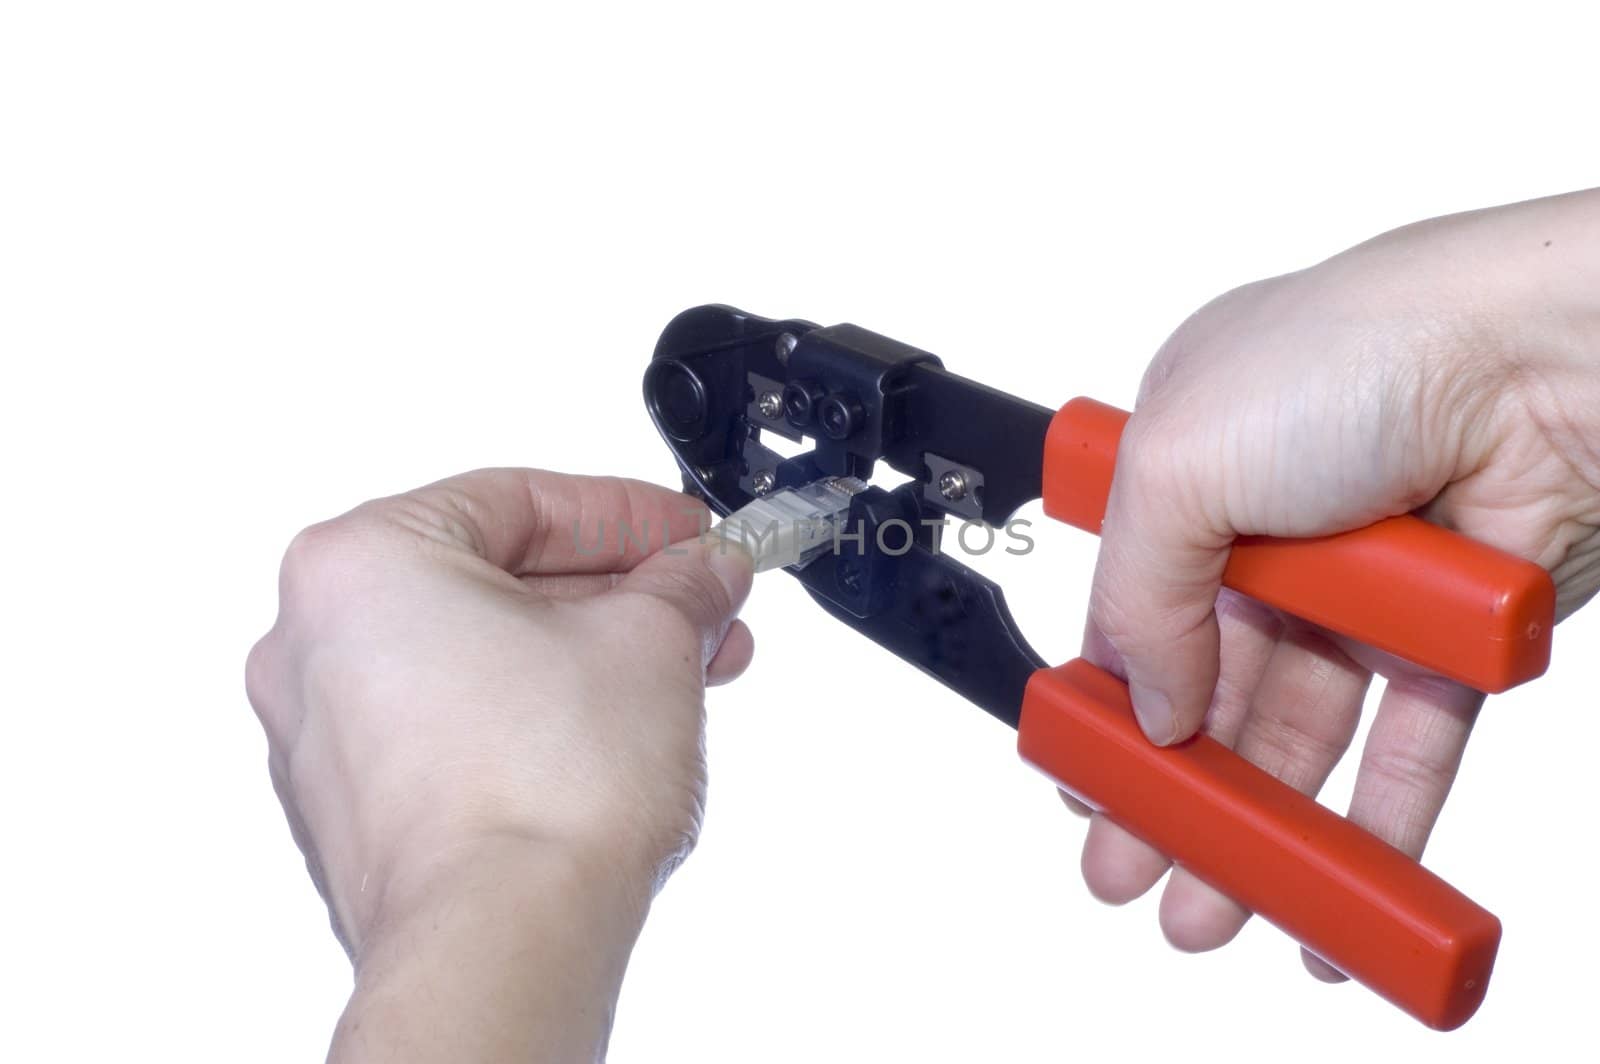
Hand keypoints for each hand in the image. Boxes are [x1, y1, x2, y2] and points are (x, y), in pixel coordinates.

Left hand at [246, 469, 753, 1060]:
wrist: (501, 945)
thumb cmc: (537, 793)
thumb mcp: (648, 641)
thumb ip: (681, 585)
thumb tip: (701, 573)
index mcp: (359, 564)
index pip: (520, 500)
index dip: (626, 513)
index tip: (687, 534)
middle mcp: (316, 644)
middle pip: (496, 582)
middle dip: (617, 594)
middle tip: (696, 603)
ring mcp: (328, 737)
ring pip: (480, 659)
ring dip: (587, 658)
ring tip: (681, 673)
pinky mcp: (358, 812)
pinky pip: (457, 728)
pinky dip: (534, 717)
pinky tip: (616, 731)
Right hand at [1073, 190, 1599, 975]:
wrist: (1547, 355)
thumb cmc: (1365, 353)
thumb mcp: (1179, 462)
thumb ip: (1136, 597)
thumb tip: (1147, 706)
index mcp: (1190, 467)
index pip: (1129, 610)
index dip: (1105, 704)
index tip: (1086, 785)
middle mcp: (1270, 528)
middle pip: (1208, 687)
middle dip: (1167, 790)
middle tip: (1135, 874)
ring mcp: (1361, 586)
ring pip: (1298, 729)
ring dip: (1256, 822)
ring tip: (1214, 908)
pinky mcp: (1452, 639)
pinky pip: (1407, 745)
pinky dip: (1373, 823)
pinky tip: (1336, 886)